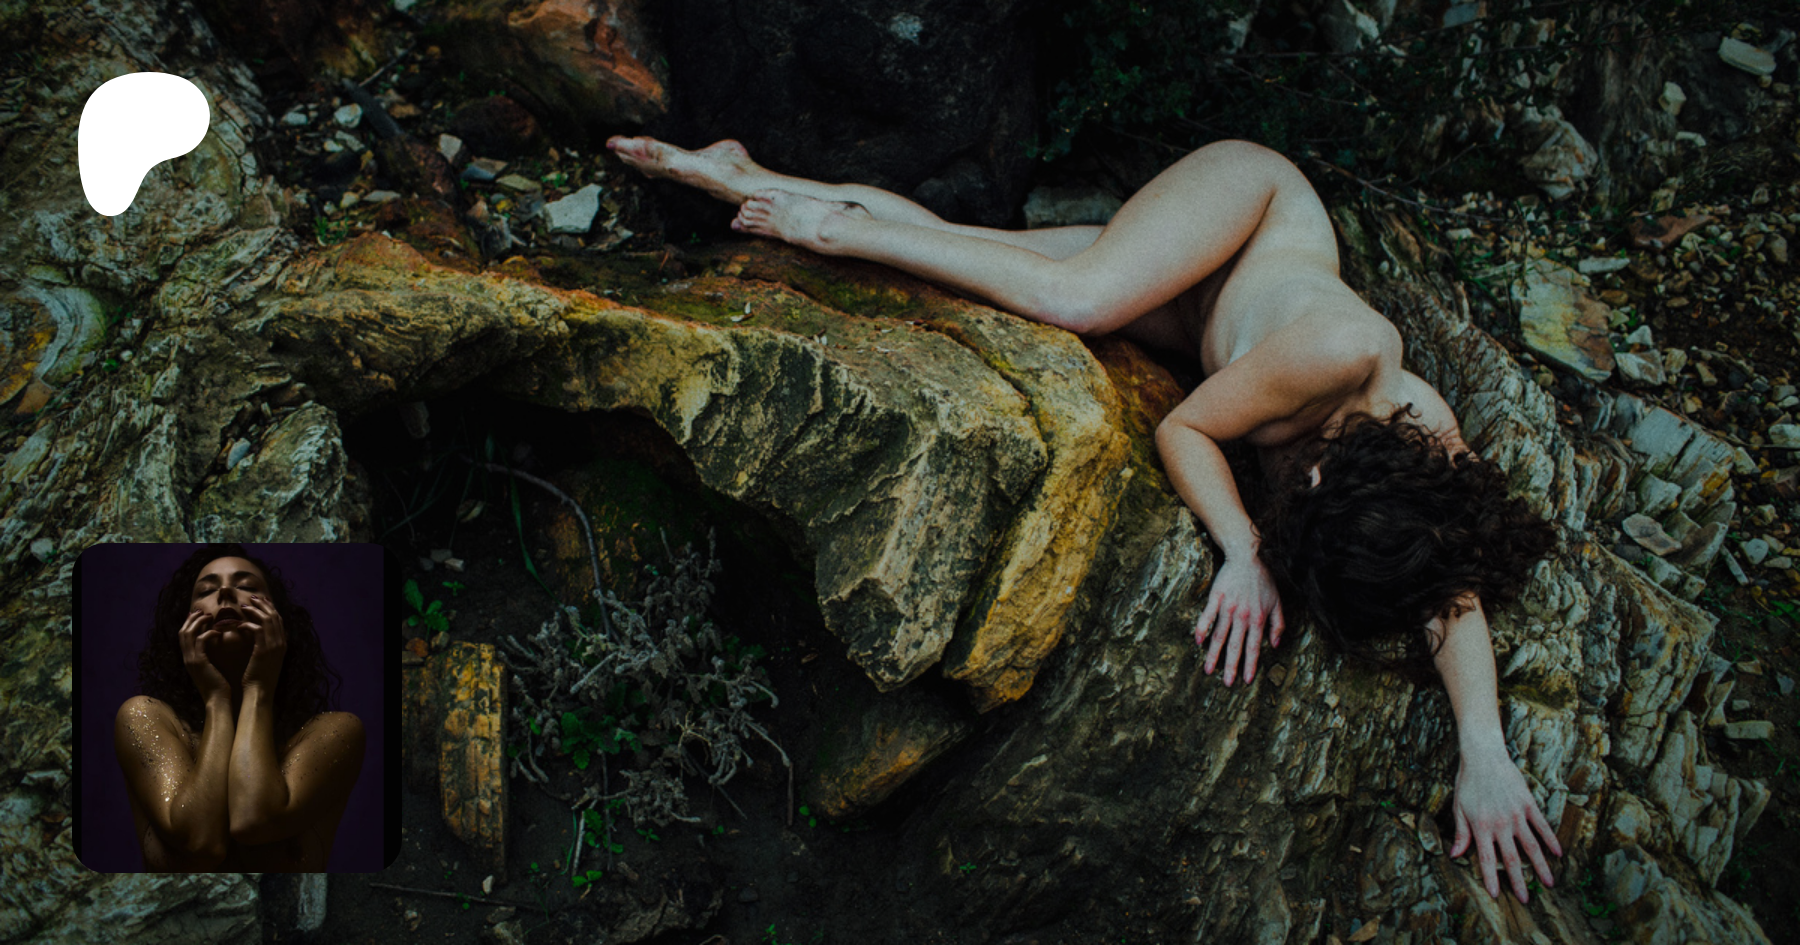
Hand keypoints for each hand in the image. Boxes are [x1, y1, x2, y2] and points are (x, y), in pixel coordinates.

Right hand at [179, 609, 232, 703]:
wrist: (218, 700)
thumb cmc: (219, 685)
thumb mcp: (211, 668)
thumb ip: (208, 656)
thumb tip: (214, 643)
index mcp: (189, 659)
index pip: (183, 636)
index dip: (189, 623)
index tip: (198, 613)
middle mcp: (186, 658)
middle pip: (182, 632)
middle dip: (191, 619)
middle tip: (202, 610)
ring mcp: (191, 660)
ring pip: (188, 634)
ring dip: (198, 622)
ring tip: (209, 615)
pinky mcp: (199, 662)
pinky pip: (200, 641)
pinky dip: (208, 633)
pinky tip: (218, 631)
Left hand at [239, 593, 286, 692]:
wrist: (259, 692)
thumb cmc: (258, 678)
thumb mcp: (265, 659)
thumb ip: (264, 645)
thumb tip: (256, 633)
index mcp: (283, 644)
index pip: (279, 620)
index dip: (270, 608)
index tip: (260, 601)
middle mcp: (281, 642)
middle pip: (275, 616)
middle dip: (263, 604)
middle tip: (252, 597)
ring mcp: (274, 646)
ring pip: (267, 619)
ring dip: (255, 610)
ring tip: (244, 606)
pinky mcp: (264, 650)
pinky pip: (257, 629)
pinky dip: (248, 623)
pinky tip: (239, 623)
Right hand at [1194, 553, 1283, 685]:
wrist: (1248, 557)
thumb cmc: (1264, 580)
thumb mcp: (1277, 602)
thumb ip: (1278, 624)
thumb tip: (1276, 645)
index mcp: (1257, 619)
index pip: (1254, 647)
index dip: (1250, 664)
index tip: (1246, 680)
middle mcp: (1242, 616)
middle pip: (1235, 646)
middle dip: (1230, 666)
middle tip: (1226, 683)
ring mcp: (1227, 608)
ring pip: (1219, 636)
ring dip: (1213, 654)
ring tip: (1208, 670)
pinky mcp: (1216, 598)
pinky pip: (1207, 616)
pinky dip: (1201, 629)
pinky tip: (1197, 641)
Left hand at [1450, 749, 1561, 902]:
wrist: (1484, 756)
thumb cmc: (1468, 782)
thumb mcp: (1459, 808)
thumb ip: (1461, 833)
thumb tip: (1455, 855)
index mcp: (1481, 826)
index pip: (1487, 859)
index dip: (1492, 879)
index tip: (1498, 896)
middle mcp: (1500, 824)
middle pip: (1512, 859)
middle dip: (1519, 881)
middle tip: (1527, 900)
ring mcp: (1517, 814)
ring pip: (1532, 847)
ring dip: (1541, 867)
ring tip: (1548, 883)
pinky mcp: (1528, 804)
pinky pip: (1542, 826)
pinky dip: (1551, 840)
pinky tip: (1558, 853)